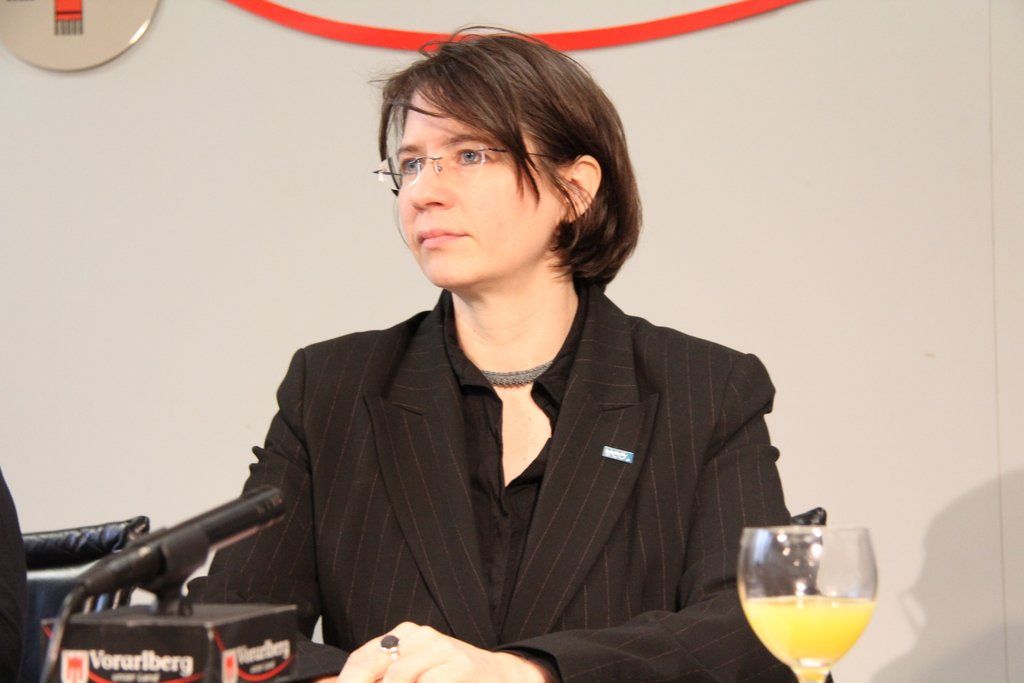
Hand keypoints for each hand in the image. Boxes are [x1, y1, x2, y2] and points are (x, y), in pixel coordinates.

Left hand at [336, 622, 552, 682]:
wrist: (501, 676)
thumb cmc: (451, 678)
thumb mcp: (416, 673)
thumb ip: (386, 677)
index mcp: (405, 635)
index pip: (362, 658)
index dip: (347, 681)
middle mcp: (421, 637)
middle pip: (375, 665)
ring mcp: (443, 649)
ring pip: (398, 677)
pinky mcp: (460, 666)